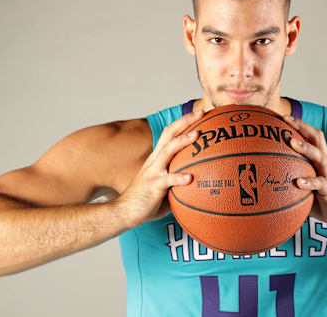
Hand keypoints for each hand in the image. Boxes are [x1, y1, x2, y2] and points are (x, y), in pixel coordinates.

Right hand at [115, 109, 202, 226]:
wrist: (125, 212)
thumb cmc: (147, 201)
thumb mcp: (165, 186)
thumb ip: (179, 181)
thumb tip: (201, 182)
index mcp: (157, 158)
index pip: (170, 134)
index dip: (183, 122)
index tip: (199, 114)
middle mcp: (155, 161)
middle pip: (169, 134)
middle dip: (185, 122)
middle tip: (201, 113)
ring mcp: (153, 172)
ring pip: (167, 151)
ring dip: (182, 142)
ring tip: (196, 135)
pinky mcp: (152, 186)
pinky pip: (167, 180)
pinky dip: (178, 178)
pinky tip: (190, 178)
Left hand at [282, 114, 326, 233]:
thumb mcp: (309, 190)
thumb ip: (294, 183)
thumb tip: (270, 184)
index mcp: (321, 161)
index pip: (312, 137)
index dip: (299, 124)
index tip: (283, 117)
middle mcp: (326, 164)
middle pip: (316, 138)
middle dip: (301, 126)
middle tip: (285, 119)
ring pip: (318, 156)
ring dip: (304, 148)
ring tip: (290, 142)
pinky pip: (320, 184)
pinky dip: (309, 182)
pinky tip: (298, 182)